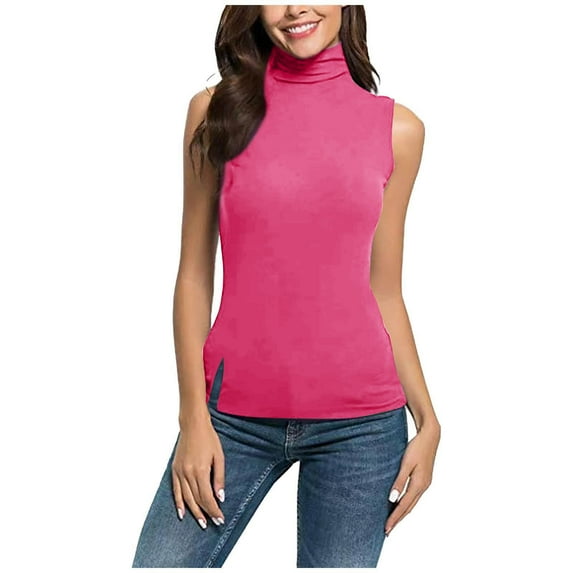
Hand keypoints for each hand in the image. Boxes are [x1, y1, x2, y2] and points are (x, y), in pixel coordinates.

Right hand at [171, 414, 225, 529]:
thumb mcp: (219, 456)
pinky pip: (176, 490)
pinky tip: (182, 513)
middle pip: (197, 499)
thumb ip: (219, 478)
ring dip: (194, 512)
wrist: (193, 425)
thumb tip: (220, 496)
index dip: (214, 509)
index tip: (219, 518)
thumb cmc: (208, 438)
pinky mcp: (175, 470)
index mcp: (201, 470)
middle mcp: (188, 473)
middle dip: (206, 513)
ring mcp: (180, 472)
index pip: (207, 497)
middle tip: (213, 523)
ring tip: (201, 522)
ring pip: (186, 498)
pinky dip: (179, 503)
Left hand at [385, 421, 439, 535]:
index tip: (386, 528)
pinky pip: (413, 496)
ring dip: (402, 513)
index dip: (394, 518)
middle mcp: (423, 487)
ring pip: (412, 503)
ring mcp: (425, 484)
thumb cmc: (417, 448)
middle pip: (408, 508)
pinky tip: (400, 504)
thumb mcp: (406, 463)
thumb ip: (399, 481)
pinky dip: (406, 504)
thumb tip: (392, 499)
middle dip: (398, 520)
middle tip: (387, 530)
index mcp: (419, 485)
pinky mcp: (424, 479)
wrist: (430, 437)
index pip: (403, 506)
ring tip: (392, 521)